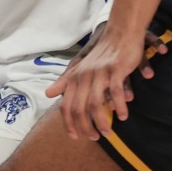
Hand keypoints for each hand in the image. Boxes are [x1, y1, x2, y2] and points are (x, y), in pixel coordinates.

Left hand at [45, 25, 150, 140]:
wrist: (121, 32)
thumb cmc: (102, 54)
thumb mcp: (80, 68)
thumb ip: (65, 82)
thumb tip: (48, 94)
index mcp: (75, 77)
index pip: (66, 106)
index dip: (69, 124)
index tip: (75, 137)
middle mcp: (84, 75)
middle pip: (79, 109)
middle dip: (86, 127)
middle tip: (95, 138)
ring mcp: (99, 72)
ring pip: (96, 104)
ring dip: (102, 122)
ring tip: (108, 133)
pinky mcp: (116, 69)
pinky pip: (116, 93)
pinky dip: (119, 107)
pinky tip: (123, 116)